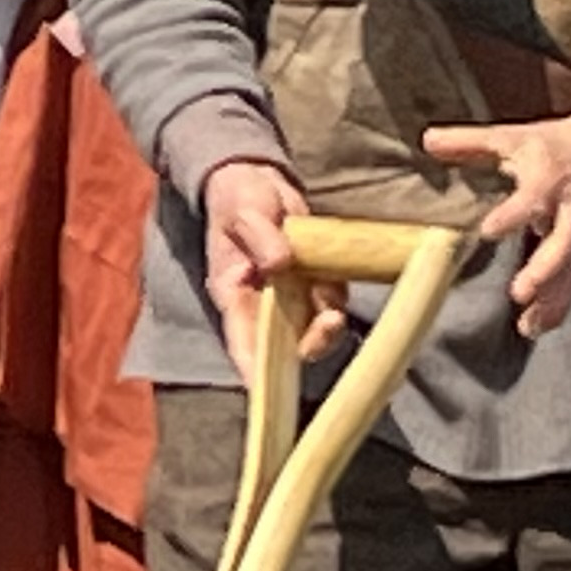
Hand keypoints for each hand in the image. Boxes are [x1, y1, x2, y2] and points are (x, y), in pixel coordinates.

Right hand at [200, 158, 341, 382]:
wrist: (257, 179)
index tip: (267, 391)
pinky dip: (337, 296)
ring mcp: (287, 298)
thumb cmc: (239, 198)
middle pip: (285, 345)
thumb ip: (261, 236)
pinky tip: (333, 273)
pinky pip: (330, 304)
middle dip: (311, 342)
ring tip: (332, 296)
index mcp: (232, 293)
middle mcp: (259, 305)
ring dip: (329, 321)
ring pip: (312, 330)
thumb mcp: (245, 211)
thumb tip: (279, 264)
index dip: (254, 369)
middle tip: (331, 319)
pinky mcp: (310, 286)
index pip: (241, 340)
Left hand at [426, 98, 570, 338]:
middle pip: (563, 243)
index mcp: (546, 179)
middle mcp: (568, 209)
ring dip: (552, 298)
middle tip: (519, 293)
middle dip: (543, 270)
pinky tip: (539, 326)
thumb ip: (468, 142)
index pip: (531, 199)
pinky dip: (560, 304)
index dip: (512, 214)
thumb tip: (427, 139)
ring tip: (528, 325)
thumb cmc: (552, 145)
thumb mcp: (511, 137)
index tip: (488, 230)